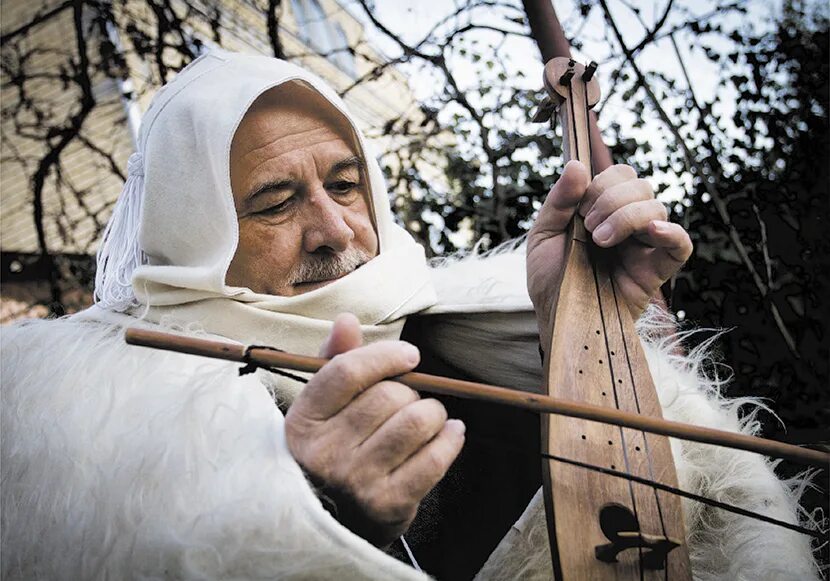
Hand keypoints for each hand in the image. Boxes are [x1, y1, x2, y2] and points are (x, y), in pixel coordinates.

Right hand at [284, 313, 465, 546]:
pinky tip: (450, 432)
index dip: (385, 356)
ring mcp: (355, 481)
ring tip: (429, 416)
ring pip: (416, 422)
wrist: (328, 523)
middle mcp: (324, 453)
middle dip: (410, 391)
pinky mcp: (387, 505)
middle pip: (388, 396)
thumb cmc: (329, 452)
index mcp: (302, 422)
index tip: (409, 356)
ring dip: (432, 412)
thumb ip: (335, 362)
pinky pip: (434, 458)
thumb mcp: (320, 409)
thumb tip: (346, 319)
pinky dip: (450, 438)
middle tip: (409, 400)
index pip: (347, 371)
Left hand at [527, 161, 692, 346]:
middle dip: (610, 199)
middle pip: (640, 186)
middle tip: (588, 227)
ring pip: (657, 207)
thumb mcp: (543, 235)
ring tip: (601, 241)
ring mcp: (644, 246)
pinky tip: (653, 231)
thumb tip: (576, 165)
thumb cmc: (549, 278)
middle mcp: (627, 224)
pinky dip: (672, 232)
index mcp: (603, 210)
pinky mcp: (656, 271)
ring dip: (627, 216)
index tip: (579, 209)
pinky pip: (681, 245)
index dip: (601, 183)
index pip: (620, 175)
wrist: (555, 316)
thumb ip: (559, 201)